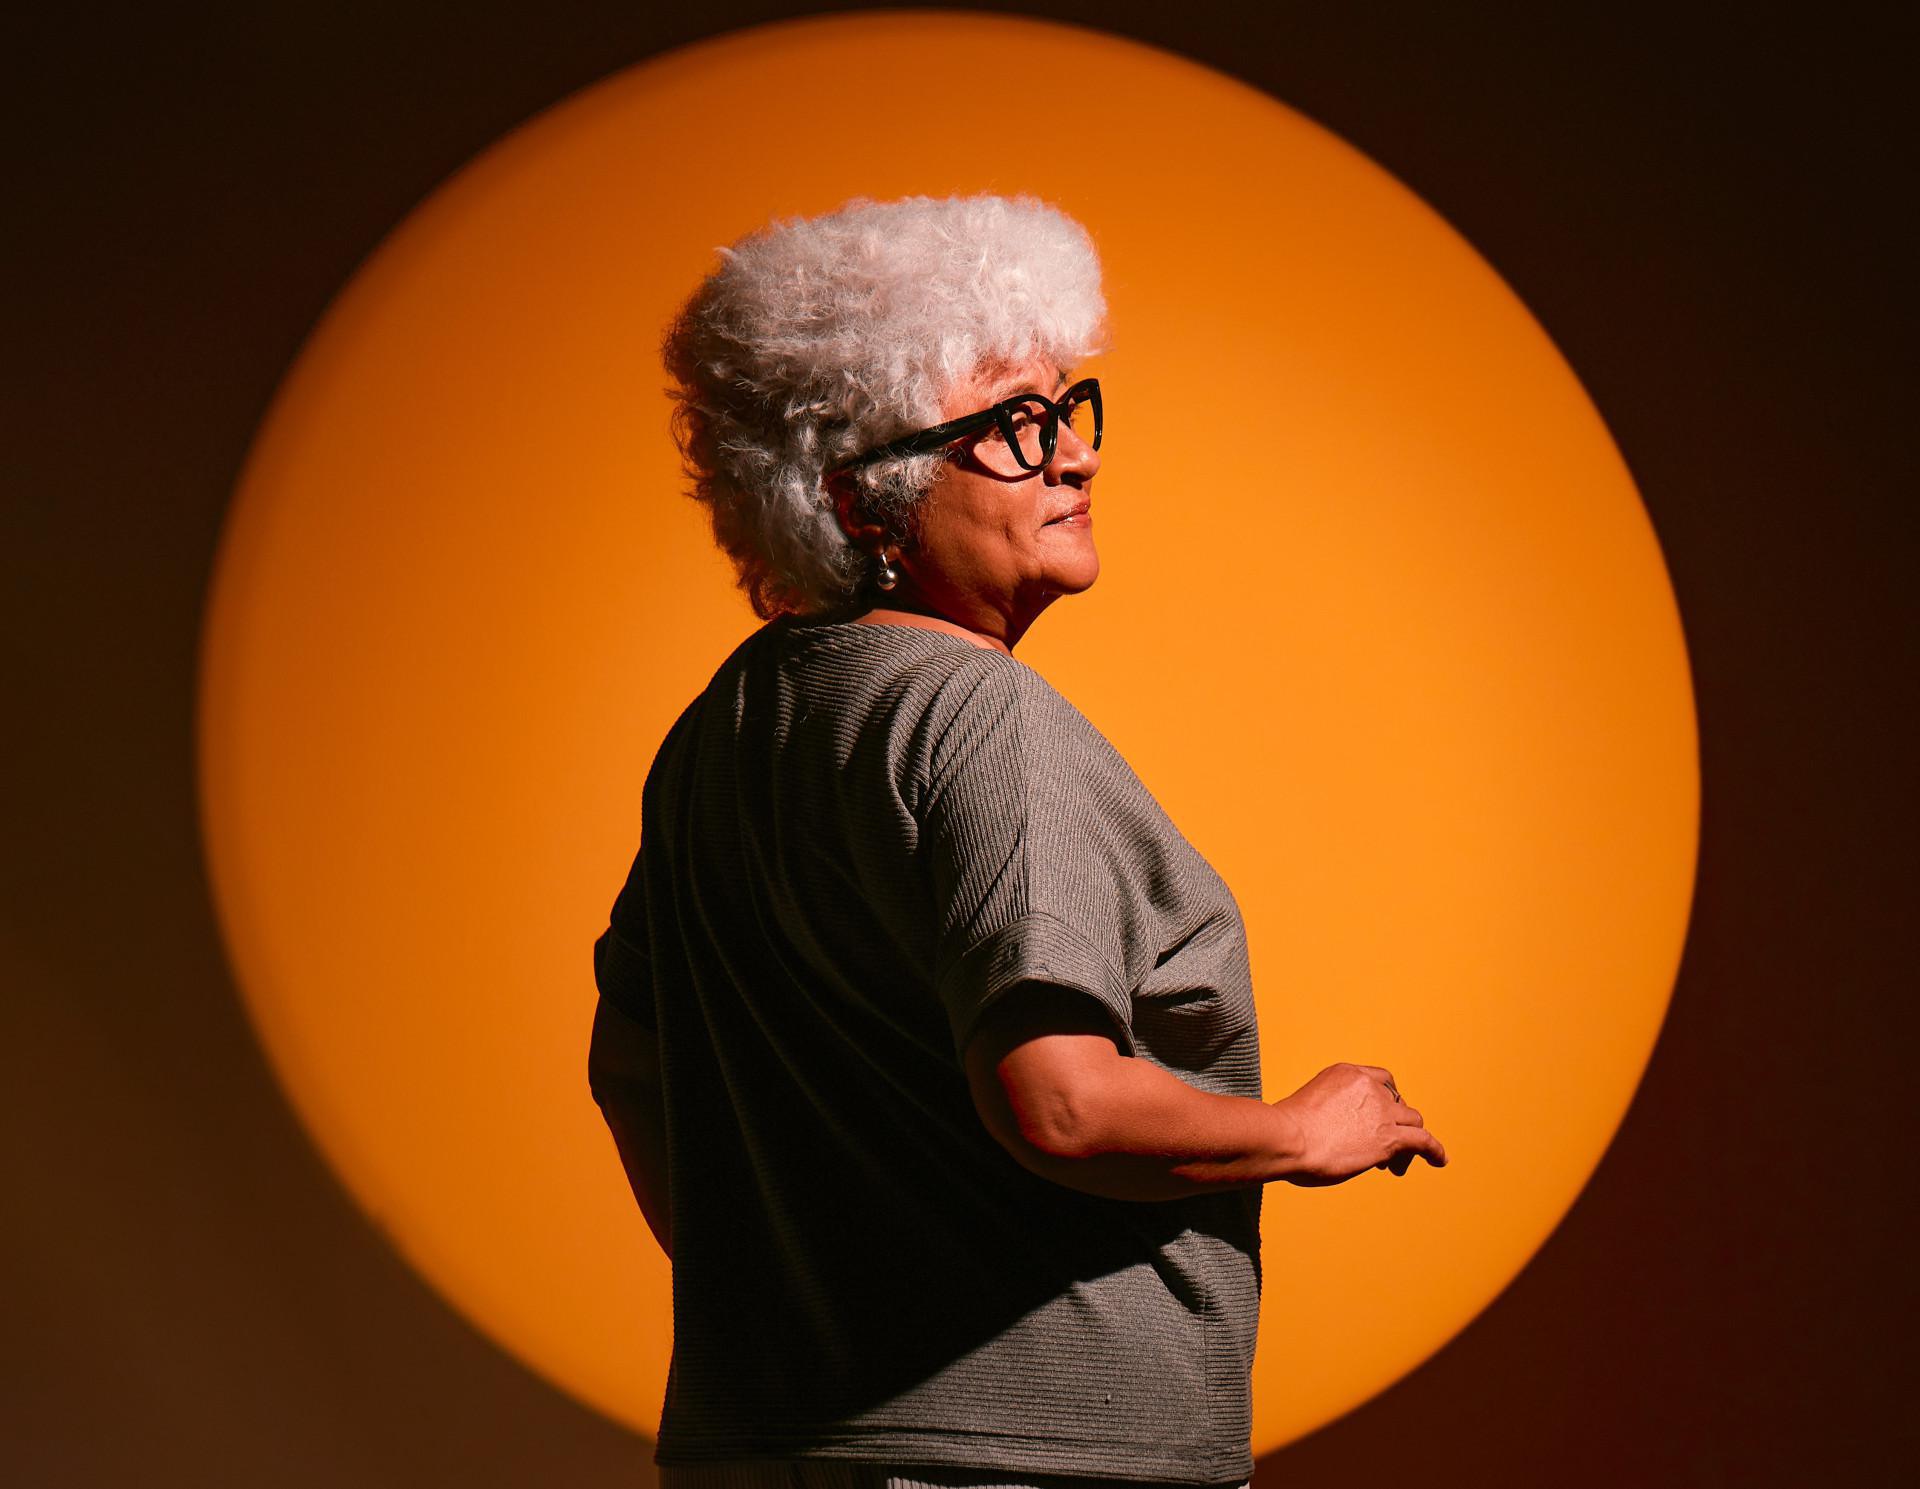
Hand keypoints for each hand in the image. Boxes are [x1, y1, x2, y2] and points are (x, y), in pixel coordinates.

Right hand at [1272, 1062, 1447, 1186]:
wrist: (1288, 1139)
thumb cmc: (1284, 1131)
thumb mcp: (1305, 1106)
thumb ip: (1324, 1112)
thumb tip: (1324, 1133)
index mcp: (1346, 1073)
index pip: (1381, 1081)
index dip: (1385, 1100)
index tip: (1378, 1117)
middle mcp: (1369, 1087)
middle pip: (1398, 1102)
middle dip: (1393, 1123)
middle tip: (1380, 1147)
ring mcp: (1382, 1111)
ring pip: (1412, 1122)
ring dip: (1408, 1141)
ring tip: (1395, 1163)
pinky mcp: (1390, 1137)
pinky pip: (1424, 1141)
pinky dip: (1434, 1151)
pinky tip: (1439, 1160)